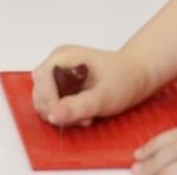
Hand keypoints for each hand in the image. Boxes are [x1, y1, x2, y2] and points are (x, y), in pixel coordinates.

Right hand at [30, 45, 154, 125]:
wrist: (137, 74)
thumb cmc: (124, 79)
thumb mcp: (104, 97)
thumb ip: (78, 106)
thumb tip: (53, 115)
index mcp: (63, 57)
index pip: (42, 80)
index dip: (50, 102)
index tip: (67, 118)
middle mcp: (56, 62)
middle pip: (39, 90)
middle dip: (56, 110)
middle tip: (83, 118)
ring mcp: (57, 71)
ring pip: (44, 98)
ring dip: (60, 113)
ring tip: (85, 117)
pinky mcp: (62, 82)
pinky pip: (52, 100)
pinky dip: (64, 112)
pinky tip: (82, 114)